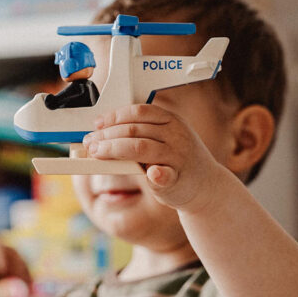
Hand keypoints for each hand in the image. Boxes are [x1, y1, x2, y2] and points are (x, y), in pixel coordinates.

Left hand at [83, 104, 223, 212]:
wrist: (206, 185)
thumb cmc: (177, 159)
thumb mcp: (164, 137)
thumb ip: (141, 132)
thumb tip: (105, 130)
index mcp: (170, 121)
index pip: (138, 111)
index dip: (114, 116)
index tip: (97, 124)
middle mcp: (175, 135)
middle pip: (134, 130)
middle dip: (107, 136)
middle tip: (91, 143)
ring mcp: (177, 157)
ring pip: (140, 148)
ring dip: (114, 150)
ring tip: (97, 154)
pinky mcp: (177, 180)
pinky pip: (166, 175)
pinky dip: (157, 174)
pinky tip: (150, 173)